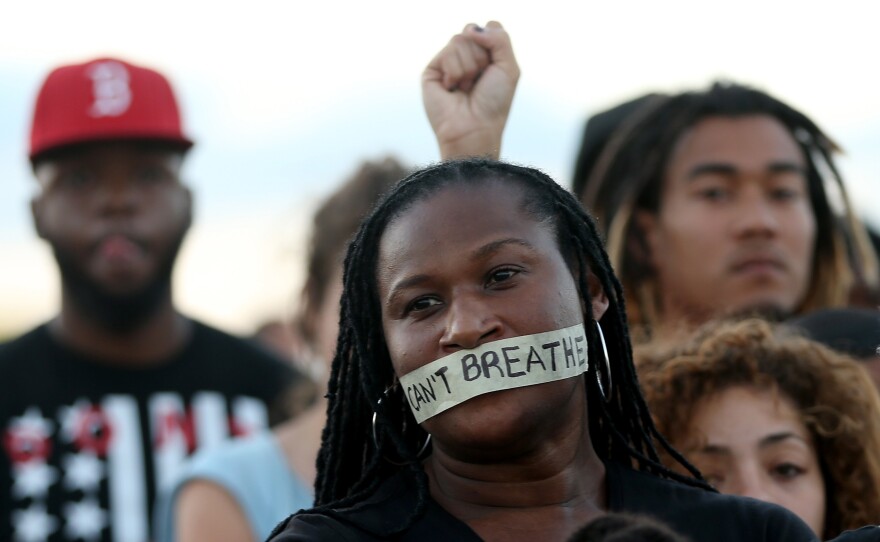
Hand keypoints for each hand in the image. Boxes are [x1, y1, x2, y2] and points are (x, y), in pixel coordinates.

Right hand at [422, 21, 519, 159]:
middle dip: (482, 57)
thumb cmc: (493, 104)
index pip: (490, 27)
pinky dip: (455, 72)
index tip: (495, 68)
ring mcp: (448, 62)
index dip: (494, 43)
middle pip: (474, 30)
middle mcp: (466, 56)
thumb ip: (499, 38)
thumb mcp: (509, 67)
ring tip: (466, 88)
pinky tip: (452, 89)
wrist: (474, 128)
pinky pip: (447, 52)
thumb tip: (471, 29)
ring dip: (469, 67)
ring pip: (460, 39)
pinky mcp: (432, 70)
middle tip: (479, 81)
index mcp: (486, 54)